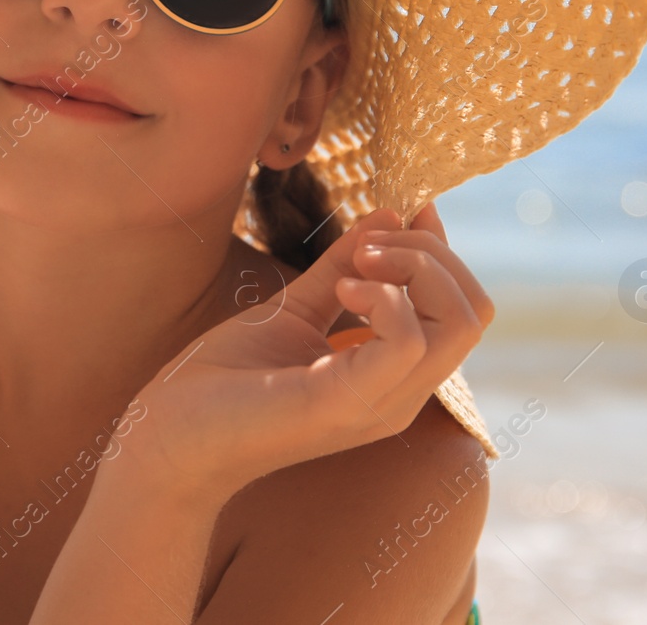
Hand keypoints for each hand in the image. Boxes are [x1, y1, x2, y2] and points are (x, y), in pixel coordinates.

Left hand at [122, 203, 493, 503]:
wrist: (171, 436)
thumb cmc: (226, 381)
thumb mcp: (296, 308)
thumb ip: (341, 267)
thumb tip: (389, 214)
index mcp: (394, 375)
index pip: (465, 309)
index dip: (442, 250)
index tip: (406, 210)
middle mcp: (401, 395)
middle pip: (474, 311)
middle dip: (432, 254)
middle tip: (367, 246)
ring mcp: (380, 403)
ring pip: (459, 323)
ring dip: (412, 268)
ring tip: (352, 266)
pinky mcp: (347, 402)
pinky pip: (409, 343)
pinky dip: (384, 297)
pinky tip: (341, 289)